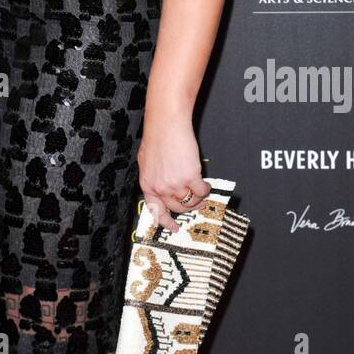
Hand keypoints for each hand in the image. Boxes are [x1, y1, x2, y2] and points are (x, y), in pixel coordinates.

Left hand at [137, 113, 208, 233]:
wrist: (166, 125)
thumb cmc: (157, 138)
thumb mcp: (146, 162)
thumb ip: (154, 177)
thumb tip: (163, 187)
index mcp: (147, 185)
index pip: (156, 211)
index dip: (166, 222)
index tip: (174, 228)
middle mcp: (160, 188)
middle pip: (178, 208)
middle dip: (188, 206)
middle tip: (195, 202)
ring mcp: (175, 184)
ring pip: (191, 201)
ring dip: (198, 197)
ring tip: (200, 190)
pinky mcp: (190, 177)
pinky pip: (202, 191)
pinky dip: (206, 189)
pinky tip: (206, 183)